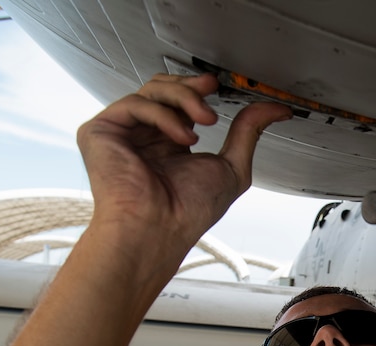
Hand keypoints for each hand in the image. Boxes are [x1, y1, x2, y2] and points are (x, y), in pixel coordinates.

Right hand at [77, 73, 291, 263]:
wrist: (158, 230)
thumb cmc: (188, 212)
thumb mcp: (232, 166)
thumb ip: (249, 132)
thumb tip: (275, 109)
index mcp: (168, 143)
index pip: (180, 101)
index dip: (198, 88)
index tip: (220, 86)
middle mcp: (143, 136)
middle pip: (163, 88)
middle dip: (191, 87)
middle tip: (213, 92)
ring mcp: (121, 133)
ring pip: (150, 90)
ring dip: (184, 98)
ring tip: (205, 120)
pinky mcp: (99, 132)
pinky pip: (133, 104)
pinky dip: (164, 115)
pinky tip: (182, 137)